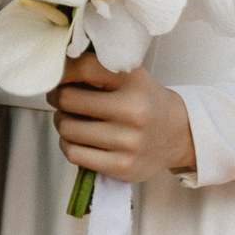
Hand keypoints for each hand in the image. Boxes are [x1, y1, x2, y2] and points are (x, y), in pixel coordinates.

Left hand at [47, 51, 194, 184]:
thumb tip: (56, 68)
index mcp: (133, 81)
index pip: (83, 68)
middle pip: (68, 99)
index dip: (62, 72)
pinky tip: (78, 139)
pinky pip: (74, 154)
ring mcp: (127, 141)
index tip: (58, 76)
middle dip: (57, 97)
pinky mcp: (122, 166)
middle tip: (61, 97)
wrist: (178, 133)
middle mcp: (132, 111)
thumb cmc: (145, 101)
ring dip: (62, 122)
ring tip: (71, 118)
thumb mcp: (130, 75)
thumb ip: (98, 69)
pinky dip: (68, 144)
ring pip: (67, 128)